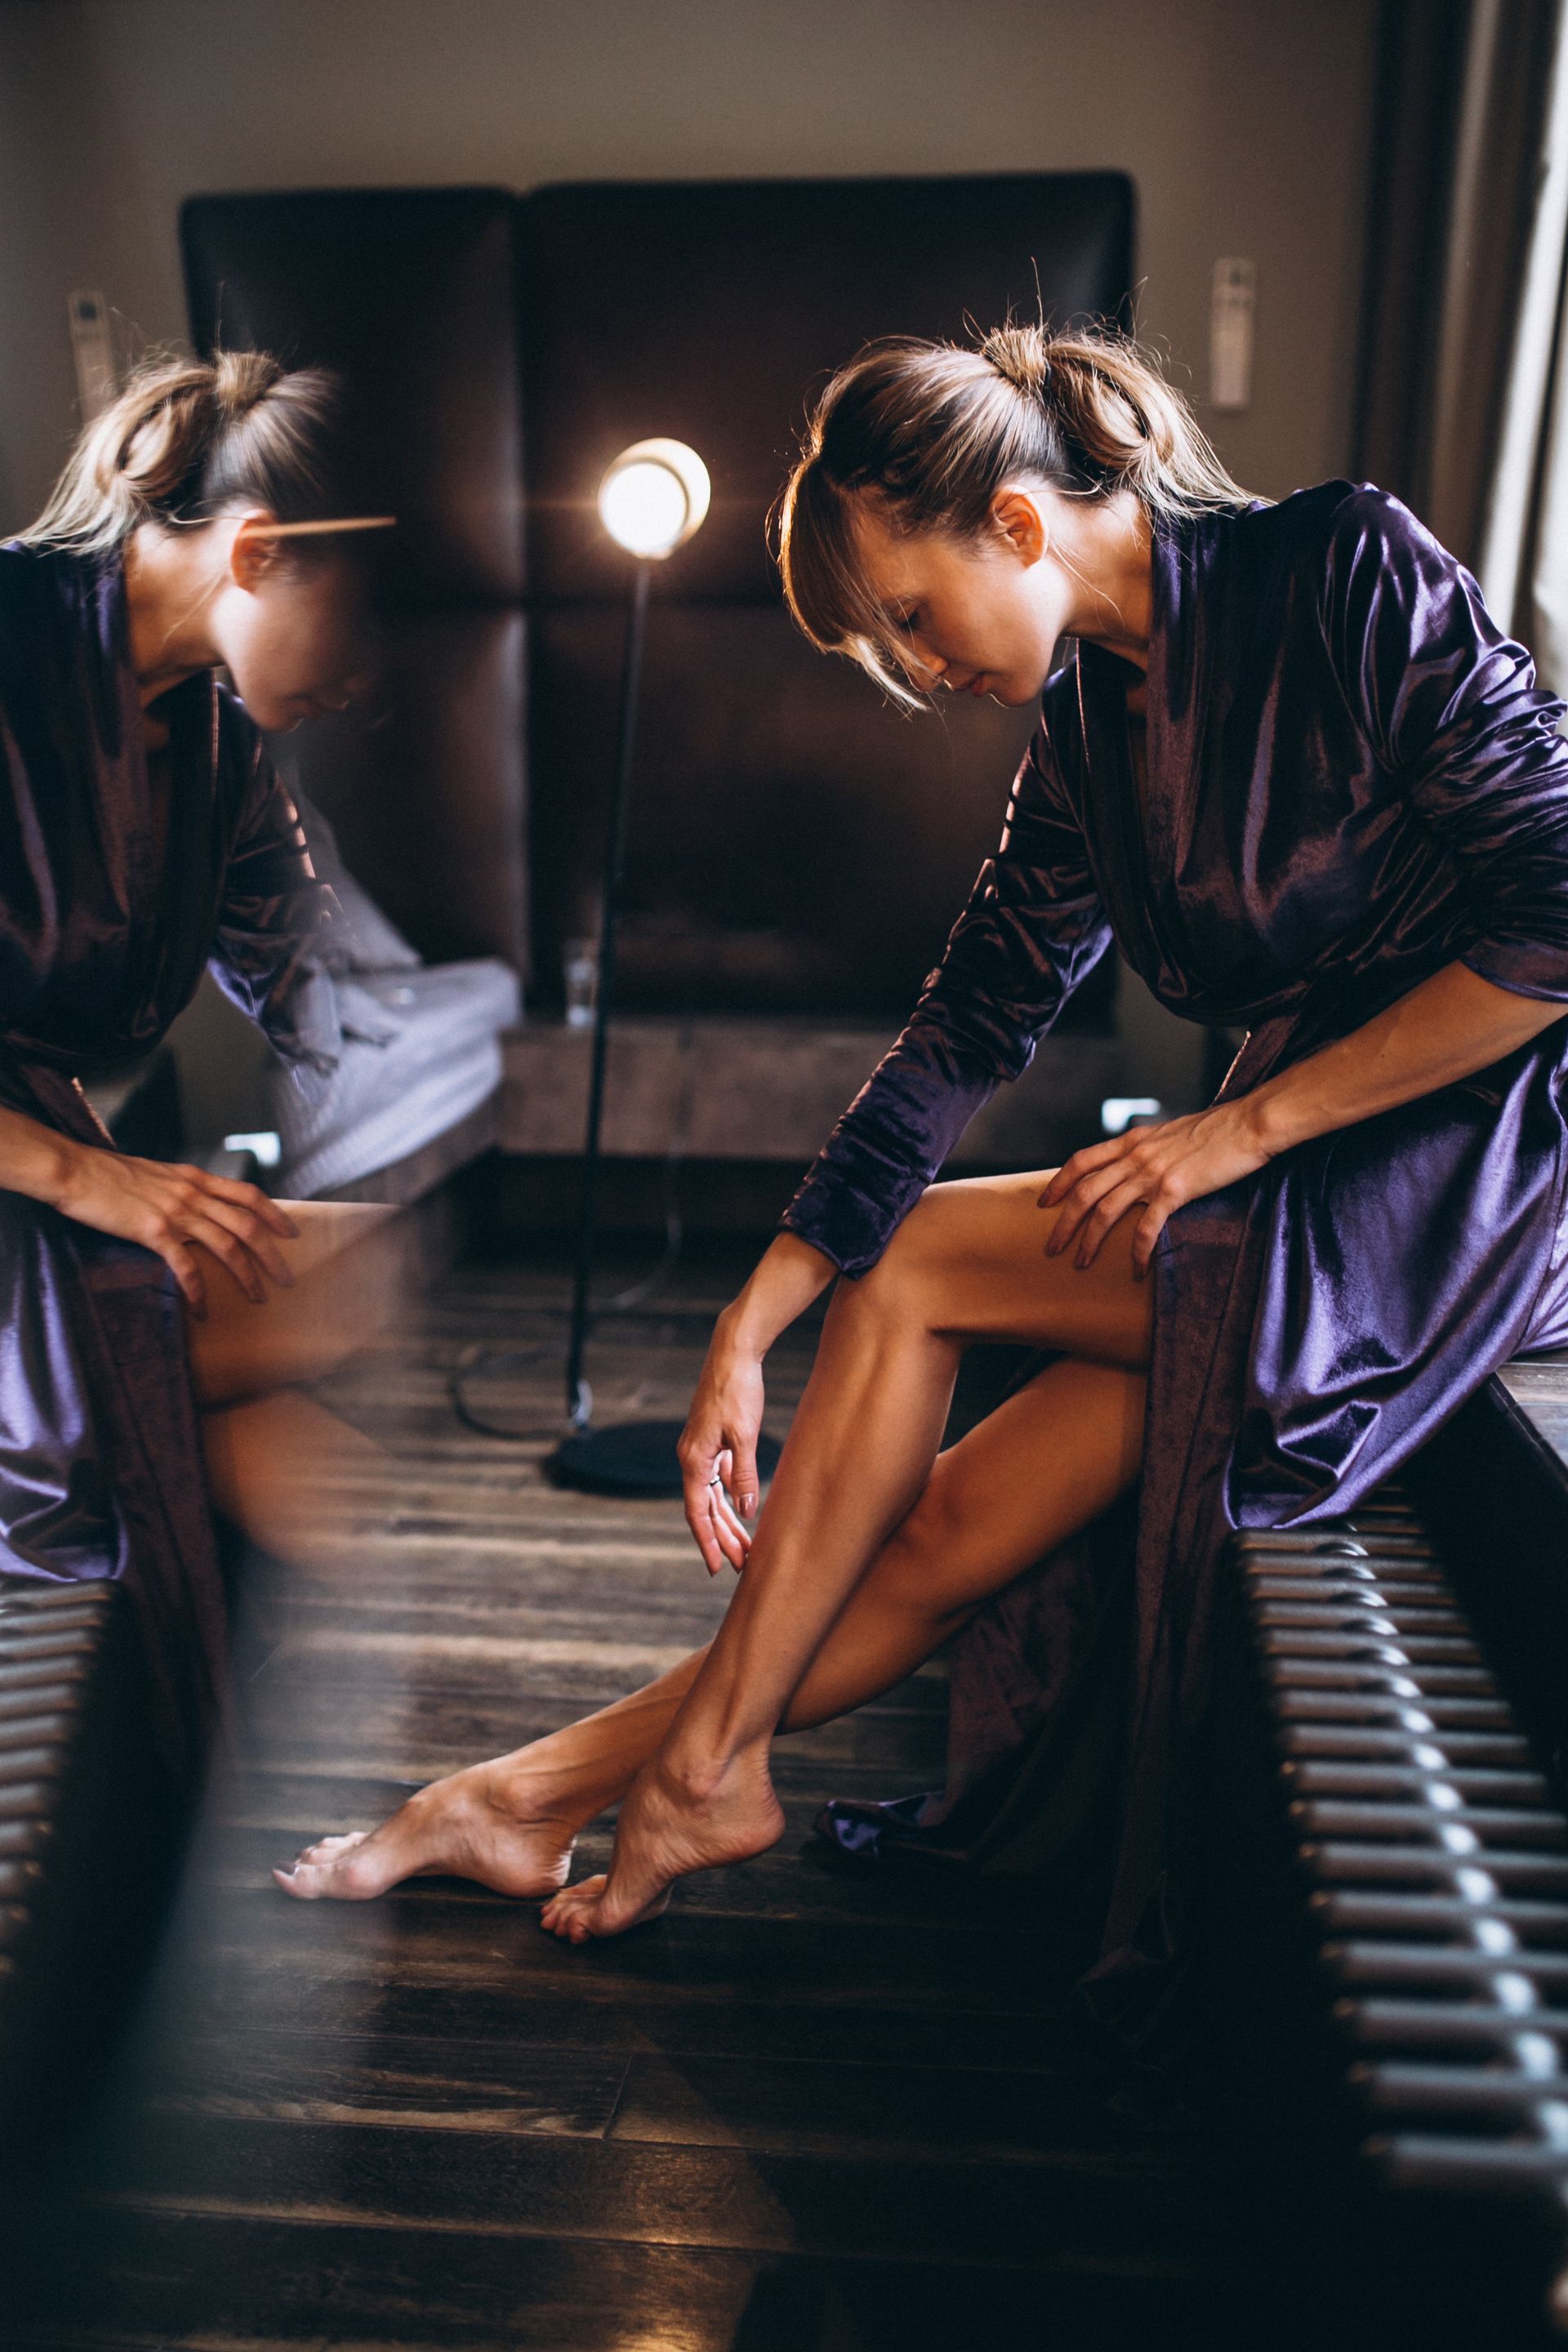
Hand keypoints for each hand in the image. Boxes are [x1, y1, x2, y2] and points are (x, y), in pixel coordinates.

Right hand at [52, 1144, 299, 1315]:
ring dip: (247, 1276)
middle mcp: (193, 1193)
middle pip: (248, 1225)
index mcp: (195, 1178)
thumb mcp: (157, 1174)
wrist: (76, 1170)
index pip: (248, 1195)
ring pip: (227, 1246)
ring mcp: (176, 1212)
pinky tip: (203, 1310)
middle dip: (272, 1255)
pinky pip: (186, 1266)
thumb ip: (181, 1188)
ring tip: (259, 1297)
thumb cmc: (109, 1174)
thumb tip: (197, 1205)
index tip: (292, 1233)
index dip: (274, 1214)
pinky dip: (199, 1291)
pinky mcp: (154, 1231)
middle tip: (288, 1278)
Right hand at [677, 1315, 766, 1575]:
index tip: (717, 1567)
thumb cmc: (738, 1390)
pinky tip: (746, 1509)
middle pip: (706, 1508)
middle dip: (723, 1538)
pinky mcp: (714, 1440)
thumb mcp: (745, 1434)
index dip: (708, 1542)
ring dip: (729, 1521)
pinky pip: (720, 1477)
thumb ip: (744, 1473)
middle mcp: (693, 1457)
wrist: (734, 1351)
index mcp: (694, 1459)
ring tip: (746, 1546)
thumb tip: (747, 1510)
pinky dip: (732, 1495)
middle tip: (743, 1565)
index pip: (698, 1512)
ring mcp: (703, 1448)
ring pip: (714, 1495)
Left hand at [1038, 1099, 1271, 1276]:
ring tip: (1081, 1264)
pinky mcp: (1175, 1190)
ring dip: (1089, 1242)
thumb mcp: (1171, 1132)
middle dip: (1063, 1223)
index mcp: (1133, 1140)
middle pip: (1084, 1191)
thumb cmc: (1218, 1130)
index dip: (1059, 1182)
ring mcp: (1153, 1173)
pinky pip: (1146, 1228)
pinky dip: (1136, 1253)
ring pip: (1106, 1211)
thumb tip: (1139, 1166)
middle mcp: (1135, 1155)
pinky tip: (1135, 1271)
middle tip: (1050, 1248)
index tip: (1044, 1202)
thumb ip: (1150, 1149)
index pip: (1082, 1160)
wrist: (1249, 1124)